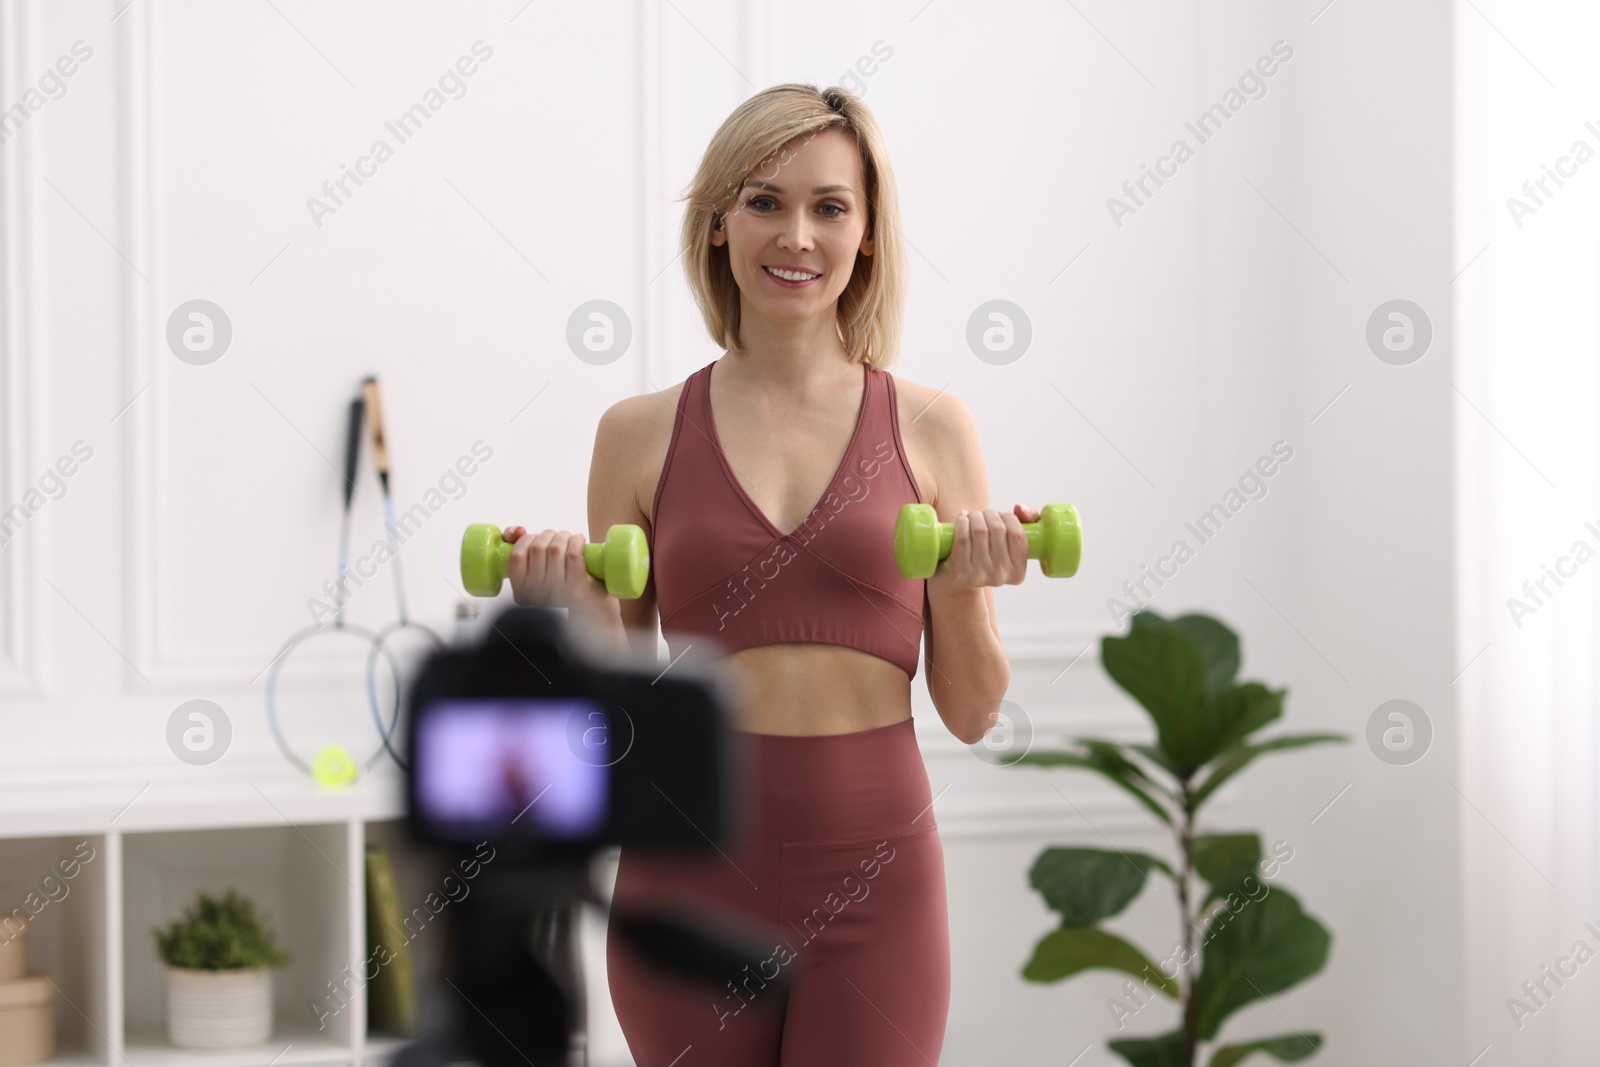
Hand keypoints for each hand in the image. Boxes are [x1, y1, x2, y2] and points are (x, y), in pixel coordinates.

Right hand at [500, 525, 613, 609]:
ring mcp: (557, 592)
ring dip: (563, 536)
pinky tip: (579, 541)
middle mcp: (537, 595)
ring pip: (555, 549)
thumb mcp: (536, 569)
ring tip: (569, 539)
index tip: (537, 538)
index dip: (526, 539)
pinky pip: (573, 554)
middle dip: (548, 534)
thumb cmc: (563, 581)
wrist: (593, 604)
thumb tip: (518, 530)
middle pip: (537, 548)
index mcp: (521, 592)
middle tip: (557, 538)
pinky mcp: (577, 587)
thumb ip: (519, 546)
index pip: (516, 556)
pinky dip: (576, 541)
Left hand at [925, 505, 1039, 594]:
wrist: (956, 580)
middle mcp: (1001, 576)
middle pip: (998, 530)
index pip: (1018, 535)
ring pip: (980, 531)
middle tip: (983, 515)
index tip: (1000, 515)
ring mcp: (980, 575)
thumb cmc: (988, 555)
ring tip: (972, 516)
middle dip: (990, 514)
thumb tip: (1019, 508)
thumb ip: (1028, 520)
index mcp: (1018, 572)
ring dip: (975, 516)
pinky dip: (962, 522)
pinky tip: (962, 518)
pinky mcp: (960, 572)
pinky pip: (963, 538)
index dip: (1009, 518)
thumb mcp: (1011, 544)